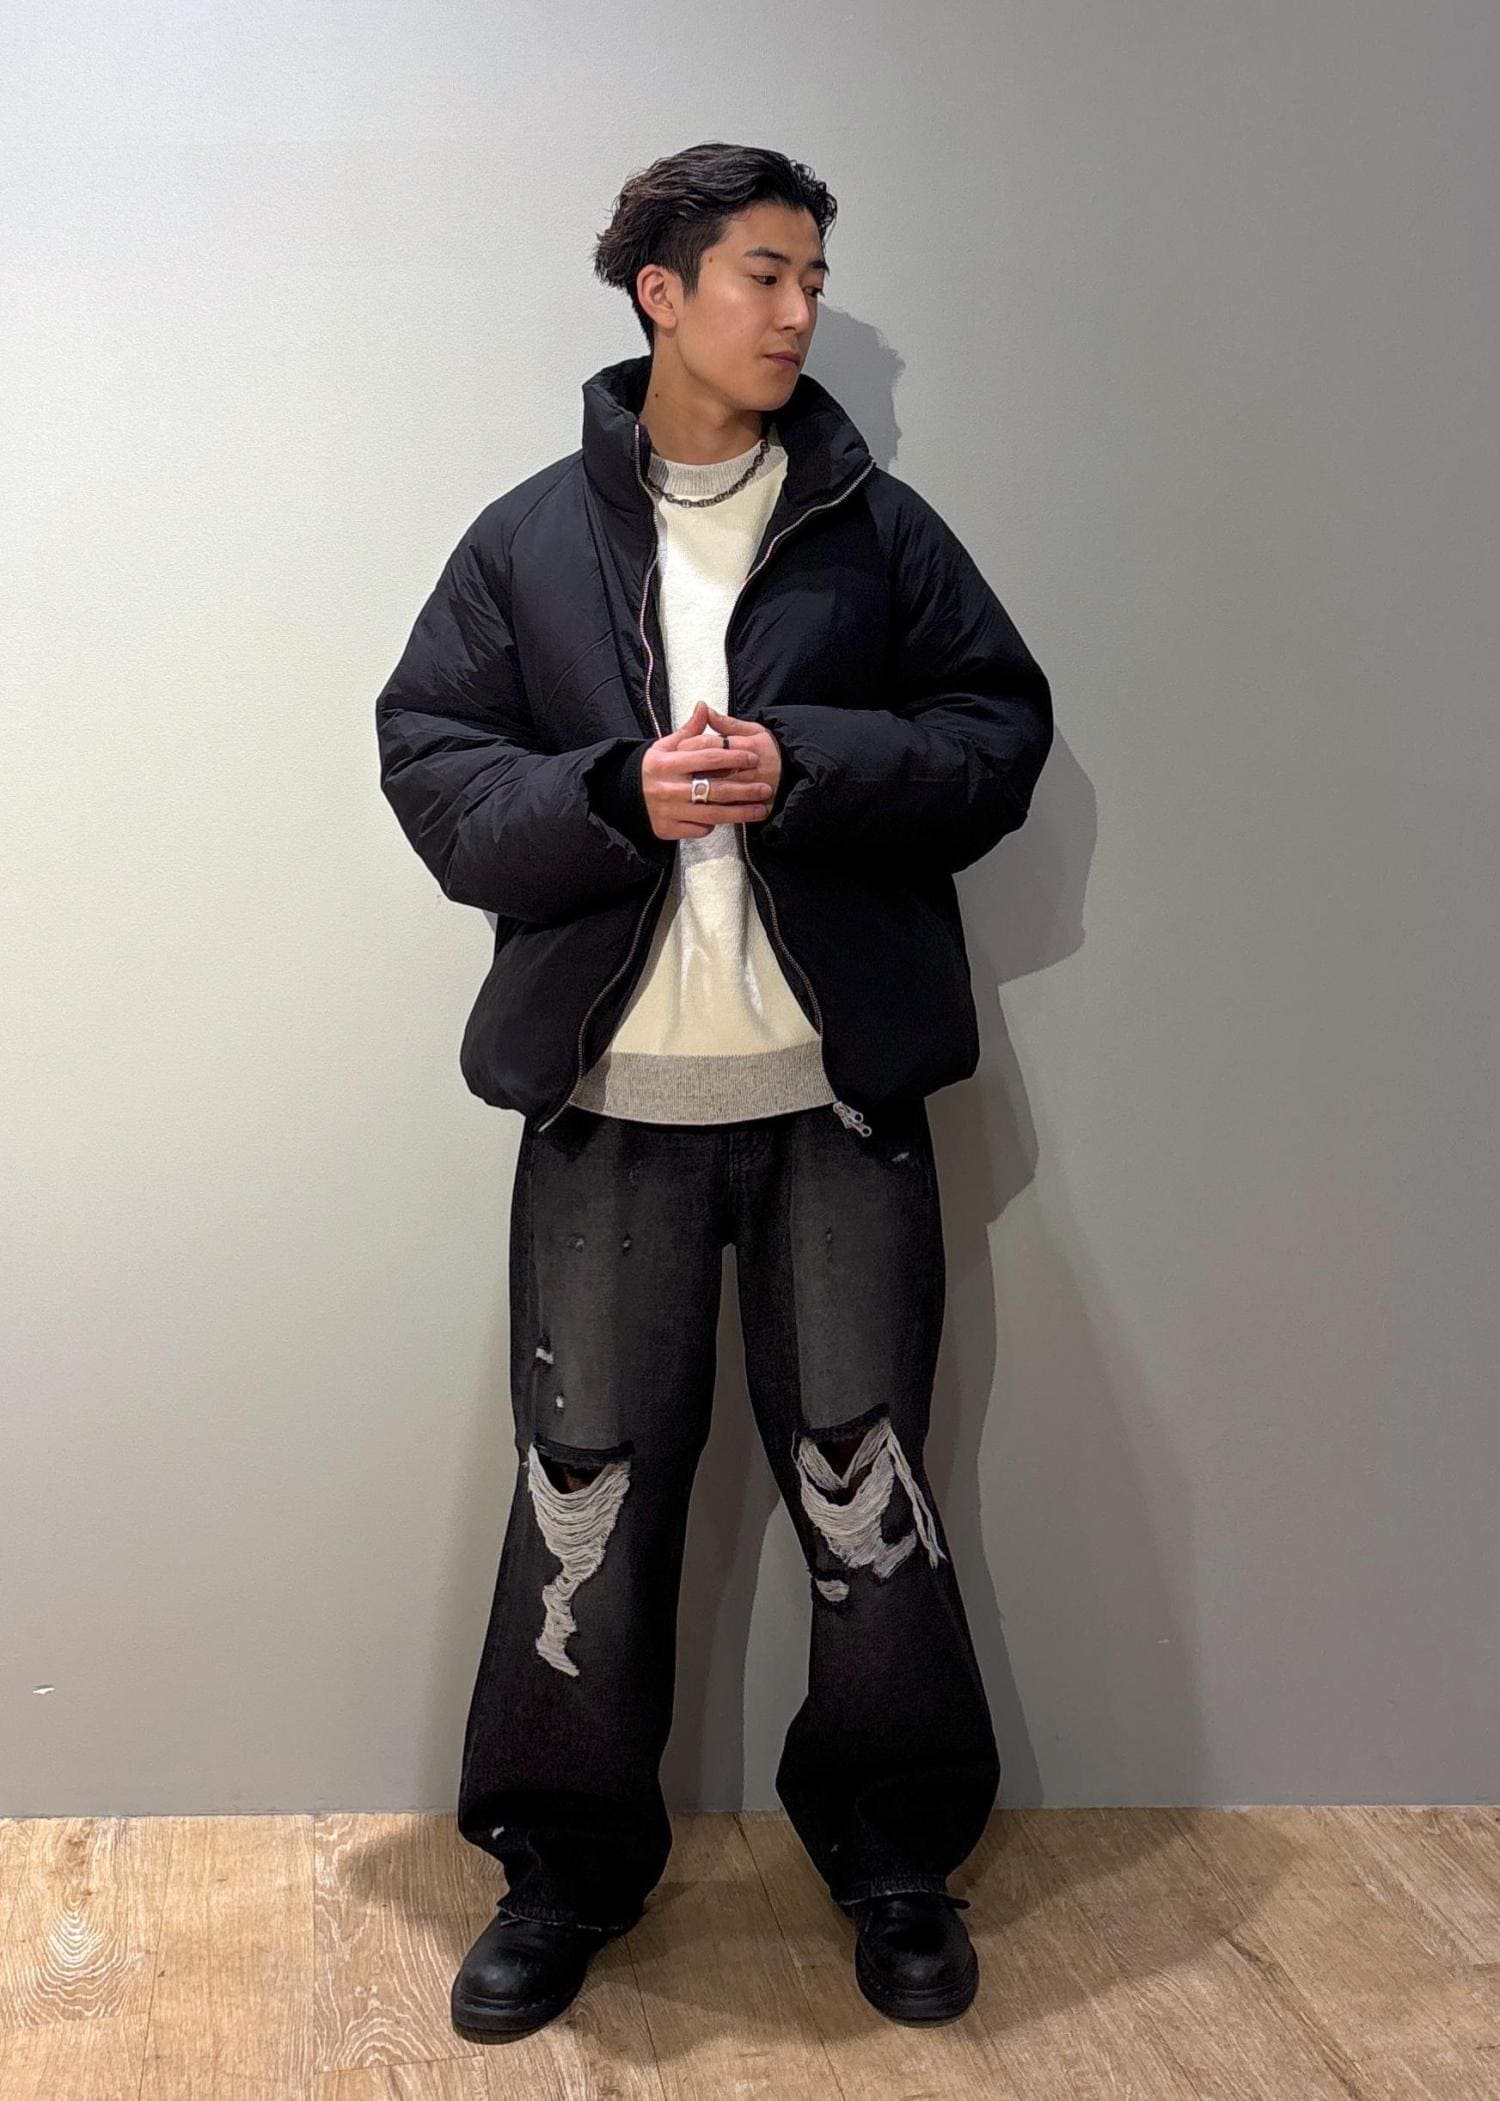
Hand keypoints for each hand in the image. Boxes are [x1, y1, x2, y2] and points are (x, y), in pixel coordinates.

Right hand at [640, 700, 782, 840]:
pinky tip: (726, 819)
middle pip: (716, 789)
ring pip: (713, 814)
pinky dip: (714, 825)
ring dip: (740, 813)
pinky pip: (699, 829)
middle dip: (745, 789)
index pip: (709, 757)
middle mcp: (668, 788)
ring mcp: (668, 812)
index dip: (734, 757)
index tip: (753, 758)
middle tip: (766, 787)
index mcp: (668, 763)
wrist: (623, 794)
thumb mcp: (665, 745)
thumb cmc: (653, 767)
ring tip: (761, 810)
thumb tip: (704, 706)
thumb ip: (689, 731)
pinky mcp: (667, 830)